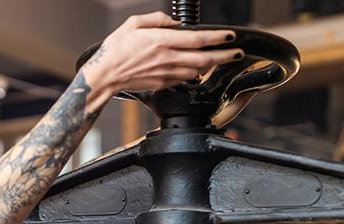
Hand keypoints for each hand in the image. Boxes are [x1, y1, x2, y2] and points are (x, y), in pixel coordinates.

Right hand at [81, 12, 242, 108]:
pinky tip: (201, 68)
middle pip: (204, 59)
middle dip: (225, 56)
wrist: (105, 75)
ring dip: (212, 65)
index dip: (217, 38)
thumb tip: (174, 23)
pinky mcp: (163, 83)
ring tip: (223, 59)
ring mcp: (166, 73)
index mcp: (161, 41)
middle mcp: (167, 58)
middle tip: (238, 53)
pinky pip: (185, 78)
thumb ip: (157, 20)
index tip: (230, 36)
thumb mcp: (133, 23)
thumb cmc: (115, 50)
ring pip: (197, 70)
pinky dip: (196, 73)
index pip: (197, 39)